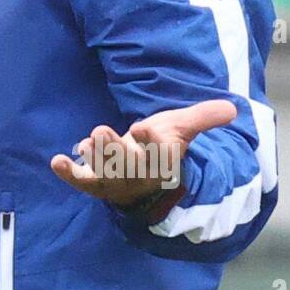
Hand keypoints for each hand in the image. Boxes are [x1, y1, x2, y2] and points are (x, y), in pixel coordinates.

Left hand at [49, 99, 237, 207]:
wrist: (141, 177)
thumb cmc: (158, 147)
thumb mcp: (180, 128)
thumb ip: (203, 117)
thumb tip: (233, 107)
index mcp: (162, 162)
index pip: (160, 154)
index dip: (151, 143)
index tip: (143, 127)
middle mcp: (139, 175)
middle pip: (129, 167)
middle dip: (116, 151)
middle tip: (101, 132)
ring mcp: (115, 180)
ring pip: (106, 173)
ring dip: (96, 158)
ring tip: (88, 141)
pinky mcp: (94, 182)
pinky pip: (82, 181)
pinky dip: (69, 173)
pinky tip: (56, 161)